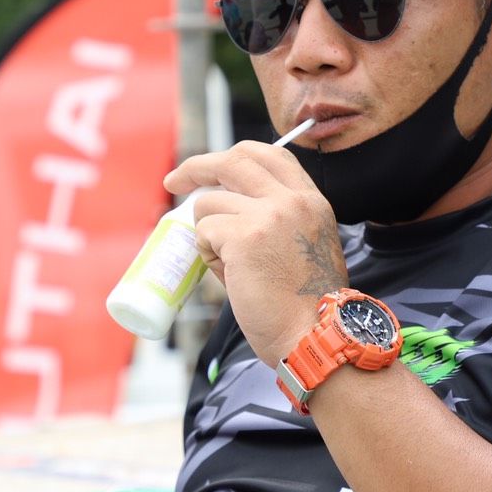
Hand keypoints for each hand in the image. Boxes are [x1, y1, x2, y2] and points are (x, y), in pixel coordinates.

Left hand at [165, 142, 345, 365]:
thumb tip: (224, 211)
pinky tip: (230, 277)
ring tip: (229, 267)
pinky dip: (206, 254)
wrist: (316, 336)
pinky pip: (204, 232)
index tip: (212, 169)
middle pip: (235, 160)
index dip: (235, 156)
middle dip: (198, 166)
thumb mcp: (305, 247)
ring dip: (207, 232)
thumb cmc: (306, 306)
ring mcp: (269, 215)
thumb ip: (276, 221)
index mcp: (311, 201)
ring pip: (210, 203)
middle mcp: (293, 200)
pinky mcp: (244, 237)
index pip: (272, 155)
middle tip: (175, 181)